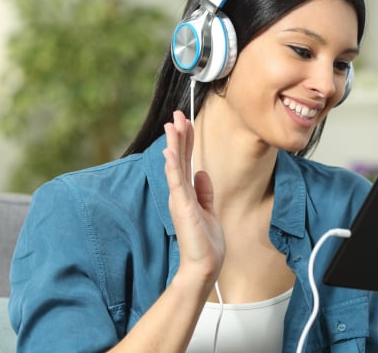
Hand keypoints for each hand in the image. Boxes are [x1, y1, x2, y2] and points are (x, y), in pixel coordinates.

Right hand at [163, 110, 224, 286]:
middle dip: (179, 135)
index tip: (186, 122)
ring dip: (174, 144)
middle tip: (178, 113)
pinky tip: (169, 151)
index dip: (186, 141)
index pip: (185, 160)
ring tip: (172, 124)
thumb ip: (204, 191)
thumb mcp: (208, 210)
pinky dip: (172, 165)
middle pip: (179, 158)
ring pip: (175, 165)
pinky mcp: (182, 207)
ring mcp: (179, 199)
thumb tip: (202, 173)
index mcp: (187, 193)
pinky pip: (176, 182)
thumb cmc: (206, 243)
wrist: (204, 265)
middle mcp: (180, 193)